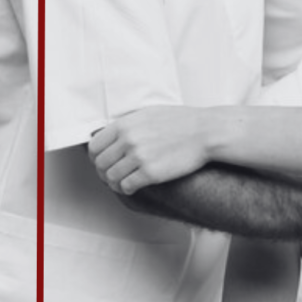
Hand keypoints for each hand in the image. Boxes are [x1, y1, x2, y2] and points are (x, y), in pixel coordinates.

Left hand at [88, 106, 208, 194]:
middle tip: (113, 175)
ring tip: (124, 182)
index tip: (103, 161)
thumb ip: (128, 123)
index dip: (96, 157)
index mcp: (126, 124)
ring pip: (111, 177)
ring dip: (115, 182)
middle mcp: (129, 140)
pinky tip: (134, 186)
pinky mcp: (151, 173)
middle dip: (105, 172)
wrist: (207, 132)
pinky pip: (126, 186)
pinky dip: (127, 188)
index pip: (94, 146)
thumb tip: (111, 134)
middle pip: (101, 164)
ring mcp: (139, 157)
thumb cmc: (184, 121)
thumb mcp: (150, 113)